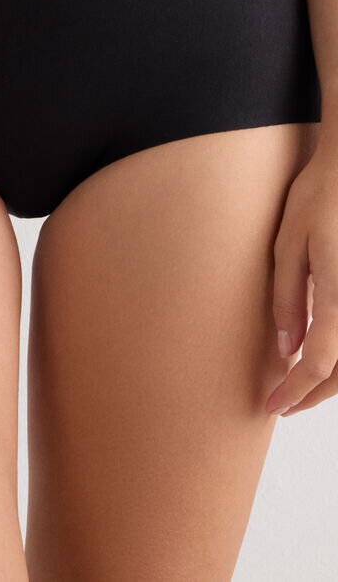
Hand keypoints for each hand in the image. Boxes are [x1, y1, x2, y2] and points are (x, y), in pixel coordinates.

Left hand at [267, 139, 337, 416]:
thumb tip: (285, 350)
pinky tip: (326, 355)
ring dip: (335, 381)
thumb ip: (288, 300)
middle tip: (283, 403)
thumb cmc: (321, 197)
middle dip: (314, 395)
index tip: (271, 406)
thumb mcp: (290, 245)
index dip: (294, 392)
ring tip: (302, 385)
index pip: (317, 364)